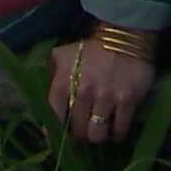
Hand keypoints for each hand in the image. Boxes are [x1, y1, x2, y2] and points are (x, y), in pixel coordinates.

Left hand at [49, 29, 158, 143]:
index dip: (56, 133)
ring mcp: (106, 98)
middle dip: (81, 134)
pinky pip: (119, 130)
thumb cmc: (91, 48)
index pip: (54, 119)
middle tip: (85, 130)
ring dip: (98, 137)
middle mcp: (82, 93)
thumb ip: (52, 74)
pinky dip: (117, 135)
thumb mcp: (64, 55)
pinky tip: (116, 131)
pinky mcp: (127, 101)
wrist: (124, 34)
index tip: (62, 136)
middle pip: (78, 132)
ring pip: (97, 135)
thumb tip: (43, 96)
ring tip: (100, 131)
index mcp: (63, 83)